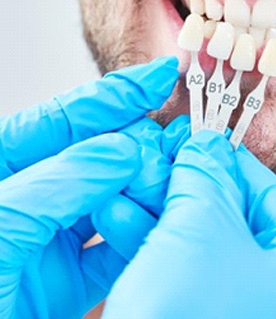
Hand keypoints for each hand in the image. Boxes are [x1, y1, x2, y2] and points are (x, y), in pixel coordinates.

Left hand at [0, 57, 178, 317]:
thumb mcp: (2, 224)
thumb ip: (62, 182)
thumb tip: (122, 151)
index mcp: (4, 168)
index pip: (65, 118)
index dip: (115, 94)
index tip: (158, 77)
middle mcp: (32, 196)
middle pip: (96, 155)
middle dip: (137, 142)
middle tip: (175, 137)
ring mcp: (50, 237)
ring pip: (112, 198)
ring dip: (146, 188)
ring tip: (176, 173)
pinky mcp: (68, 280)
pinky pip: (114, 250)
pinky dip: (140, 237)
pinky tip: (159, 223)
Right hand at [103, 131, 275, 318]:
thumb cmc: (191, 312)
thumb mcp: (201, 226)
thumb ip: (205, 175)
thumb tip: (205, 143)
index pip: (273, 195)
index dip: (233, 161)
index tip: (203, 140)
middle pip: (233, 217)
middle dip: (185, 185)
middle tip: (161, 157)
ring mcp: (246, 309)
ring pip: (201, 243)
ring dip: (159, 210)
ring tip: (129, 180)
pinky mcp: (206, 317)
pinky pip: (183, 270)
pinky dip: (152, 243)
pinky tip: (118, 215)